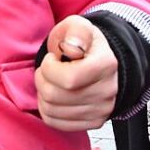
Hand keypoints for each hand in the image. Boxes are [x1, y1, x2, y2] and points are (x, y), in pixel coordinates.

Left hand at [35, 15, 117, 130]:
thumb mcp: (78, 25)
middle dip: (42, 79)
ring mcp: (102, 110)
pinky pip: (56, 123)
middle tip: (49, 69)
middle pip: (55, 95)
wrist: (97, 61)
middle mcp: (107, 91)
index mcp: (106, 65)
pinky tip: (54, 95)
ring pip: (52, 110)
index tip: (52, 58)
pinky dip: (47, 109)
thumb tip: (72, 47)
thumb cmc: (82, 42)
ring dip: (43, 94)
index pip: (69, 79)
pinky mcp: (93, 123)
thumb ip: (76, 31)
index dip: (50, 68)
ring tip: (52, 81)